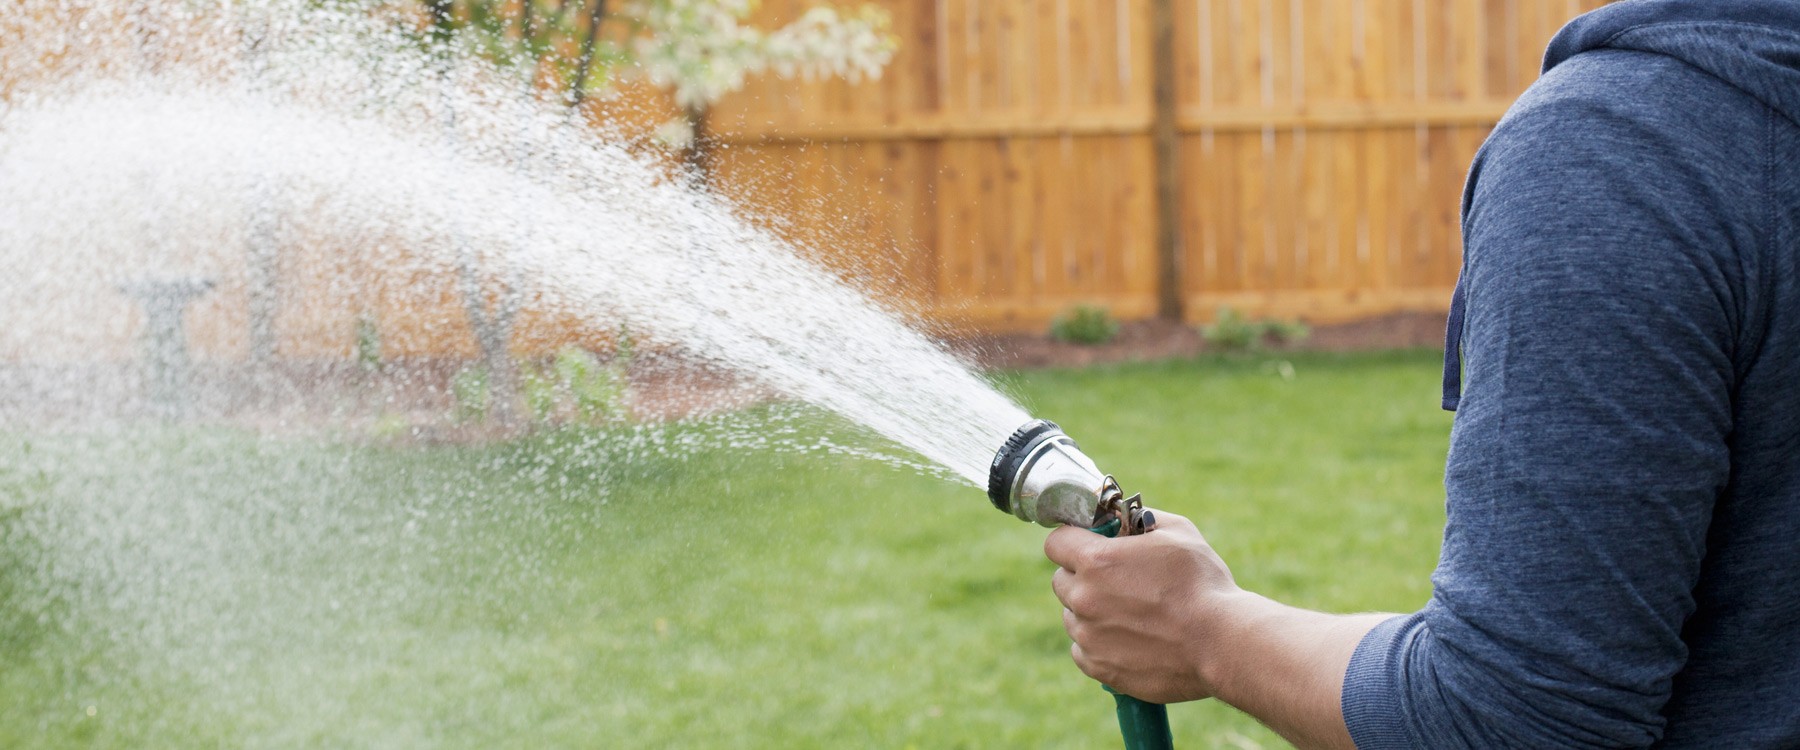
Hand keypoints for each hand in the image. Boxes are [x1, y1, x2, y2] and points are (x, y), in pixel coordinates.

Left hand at [1044, 509, 1247, 703]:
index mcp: (1096, 560)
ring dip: (1090, 611)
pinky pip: (1081, 650)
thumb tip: (1121, 519)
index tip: (1086, 544)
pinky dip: (1098, 644)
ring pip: (1072, 616)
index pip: (1056, 543)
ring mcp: (1089, 636)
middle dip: (1082, 577)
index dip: (1072, 540)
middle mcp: (1084, 598)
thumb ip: (1139, 520)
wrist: (1221, 643)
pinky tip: (1128, 638)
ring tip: (1131, 613)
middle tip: (1117, 580)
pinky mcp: (1099, 667)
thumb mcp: (1176, 531)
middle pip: (1061, 581)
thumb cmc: (1202, 584)